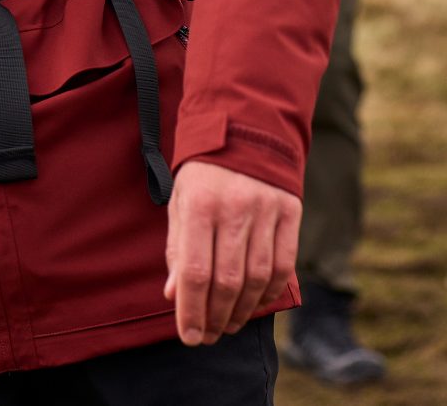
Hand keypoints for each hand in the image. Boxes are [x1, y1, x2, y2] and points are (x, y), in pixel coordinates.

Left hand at [164, 160, 300, 345]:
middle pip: (226, 281)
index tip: (189, 336)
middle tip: (208, 336)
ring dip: (241, 311)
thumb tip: (173, 295)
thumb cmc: (204, 170)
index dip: (191, 310)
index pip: (195, 271)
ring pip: (256, 279)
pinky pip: (283, 266)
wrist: (245, 127)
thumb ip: (177, 247)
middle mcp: (235, 208)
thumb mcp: (180, 200)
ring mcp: (266, 211)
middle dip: (215, 317)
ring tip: (228, 325)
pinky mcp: (290, 212)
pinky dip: (270, 293)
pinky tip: (255, 304)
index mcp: (200, 203)